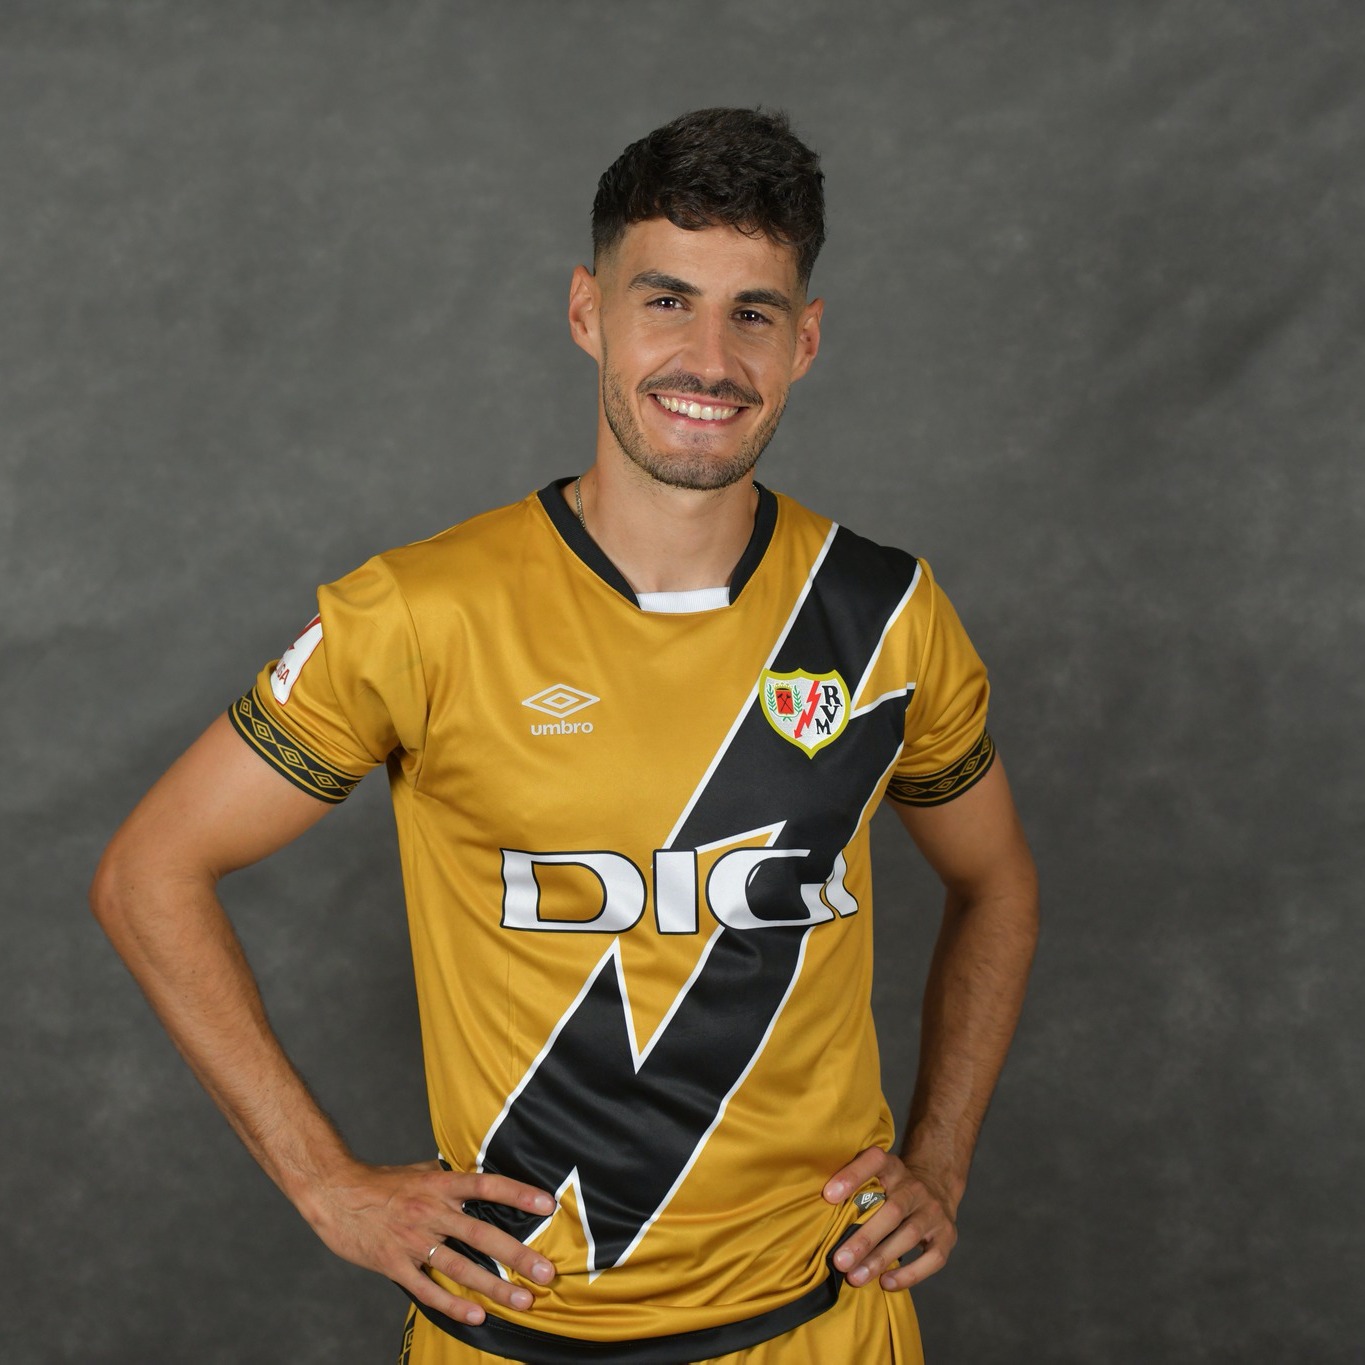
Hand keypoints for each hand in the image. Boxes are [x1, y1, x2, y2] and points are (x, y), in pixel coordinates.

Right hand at [303, 1158, 556, 1324]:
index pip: (486, 1185)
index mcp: (439, 1184)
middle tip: (546, 1271)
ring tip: (522, 1301)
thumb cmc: (381, 1183)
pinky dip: (452, 1304)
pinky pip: (427, 1289)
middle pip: (481, 1233)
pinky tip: (476, 1316)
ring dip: (494, 1287)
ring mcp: (412, 1240)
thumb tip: (480, 1176)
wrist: (335, 1194)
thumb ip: (450, 1177)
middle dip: (517, 1254)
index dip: (518, 1193)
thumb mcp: (420, 1171)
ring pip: (460, 1266)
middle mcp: (430, 1211)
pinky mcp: (394, 1264)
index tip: (547, 1205)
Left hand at [822, 1147, 957, 1291]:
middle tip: (839, 1260)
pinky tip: (886, 1283)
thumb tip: (816, 1210)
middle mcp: (915, 1186)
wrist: (936, 1187)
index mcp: (892, 1166)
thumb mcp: (875, 1176)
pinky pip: (932, 1258)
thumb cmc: (890, 1189)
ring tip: (855, 1277)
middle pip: (892, 1210)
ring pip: (909, 1235)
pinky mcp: (947, 1235)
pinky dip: (909, 1274)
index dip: (852, 1176)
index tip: (828, 1196)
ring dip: (880, 1259)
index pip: (873, 1161)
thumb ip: (853, 1187)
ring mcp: (933, 1211)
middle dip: (864, 1238)